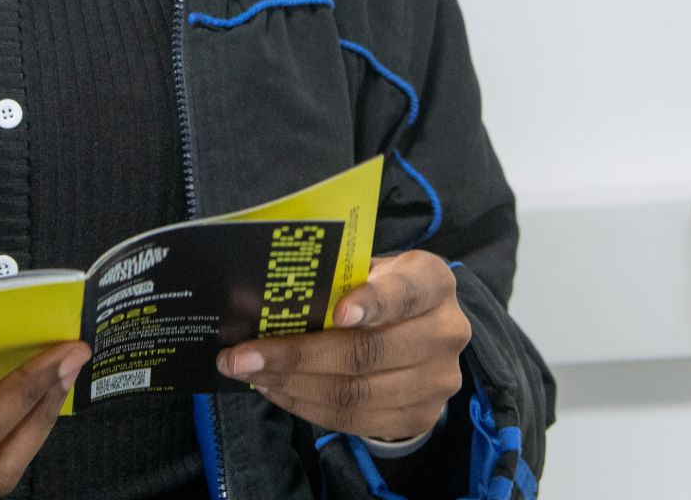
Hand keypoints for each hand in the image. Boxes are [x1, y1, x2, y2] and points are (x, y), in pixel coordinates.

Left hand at [215, 251, 468, 443]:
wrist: (423, 333)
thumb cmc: (382, 290)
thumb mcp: (370, 269)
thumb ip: (338, 278)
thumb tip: (267, 298)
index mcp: (434, 282)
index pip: (405, 291)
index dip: (372, 301)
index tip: (336, 312)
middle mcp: (446, 332)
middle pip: (367, 352)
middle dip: (298, 356)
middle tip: (244, 357)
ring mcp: (437, 381)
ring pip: (355, 393)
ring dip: (293, 386)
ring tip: (252, 375)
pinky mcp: (421, 416)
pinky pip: (355, 420)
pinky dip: (308, 406)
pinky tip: (279, 391)